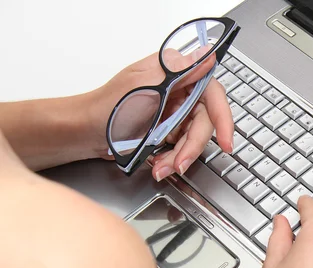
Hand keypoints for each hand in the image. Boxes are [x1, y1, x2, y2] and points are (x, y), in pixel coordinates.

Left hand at [90, 49, 232, 180]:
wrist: (86, 132)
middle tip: (180, 162)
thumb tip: (207, 56)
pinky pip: (182, 147)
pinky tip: (159, 163)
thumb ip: (179, 72)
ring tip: (163, 167)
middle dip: (192, 146)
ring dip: (180, 156)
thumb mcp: (145, 87)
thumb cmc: (107, 107)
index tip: (226, 141)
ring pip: (194, 138)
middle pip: (204, 122)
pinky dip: (172, 158)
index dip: (223, 118)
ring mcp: (175, 111)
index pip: (212, 93)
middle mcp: (180, 90)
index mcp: (176, 73)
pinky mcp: (170, 129)